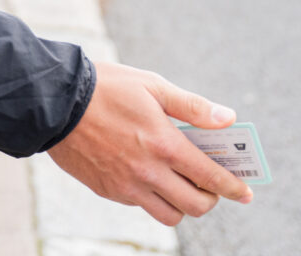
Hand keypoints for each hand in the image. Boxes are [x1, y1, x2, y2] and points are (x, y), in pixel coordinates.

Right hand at [46, 63, 253, 226]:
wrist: (53, 102)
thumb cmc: (106, 87)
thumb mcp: (152, 85)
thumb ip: (192, 107)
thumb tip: (228, 118)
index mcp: (163, 143)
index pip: (210, 176)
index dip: (233, 188)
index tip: (246, 193)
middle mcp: (148, 171)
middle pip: (195, 205)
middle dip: (211, 198)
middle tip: (210, 184)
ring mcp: (126, 186)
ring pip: (169, 215)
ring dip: (182, 204)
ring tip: (180, 184)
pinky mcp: (108, 191)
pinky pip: (141, 205)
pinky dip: (153, 196)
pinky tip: (148, 174)